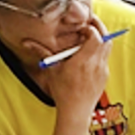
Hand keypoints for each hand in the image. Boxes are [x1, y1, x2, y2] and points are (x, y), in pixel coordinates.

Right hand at [23, 15, 111, 134]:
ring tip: (89, 36)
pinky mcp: (105, 75)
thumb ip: (41, 52)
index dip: (90, 28)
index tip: (81, 27)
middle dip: (100, 27)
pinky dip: (100, 50)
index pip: (95, 37)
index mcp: (83, 61)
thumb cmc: (63, 92)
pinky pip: (106, 57)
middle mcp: (96, 64)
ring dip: (101, 38)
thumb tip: (26, 42)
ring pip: (108, 47)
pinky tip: (90, 51)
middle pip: (106, 38)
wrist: (76, 111)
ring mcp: (103, 70)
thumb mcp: (52, 70)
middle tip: (91, 22)